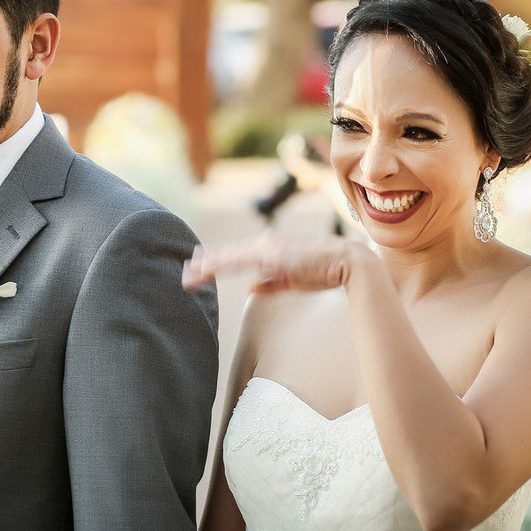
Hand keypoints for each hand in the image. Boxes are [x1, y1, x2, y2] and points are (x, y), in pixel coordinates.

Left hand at [183, 232, 358, 294]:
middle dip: (204, 263)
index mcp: (269, 250)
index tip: (197, 269)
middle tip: (184, 273)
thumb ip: (269, 283)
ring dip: (206, 265)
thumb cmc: (323, 271)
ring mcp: (266, 246)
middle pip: (227, 254)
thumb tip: (249, 287)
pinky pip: (238, 259)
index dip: (216, 262)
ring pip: (228, 256)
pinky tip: (205, 269)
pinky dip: (219, 264)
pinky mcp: (270, 253)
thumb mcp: (290, 280)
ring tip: (188, 275)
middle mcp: (264, 244)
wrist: (345, 262)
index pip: (236, 256)